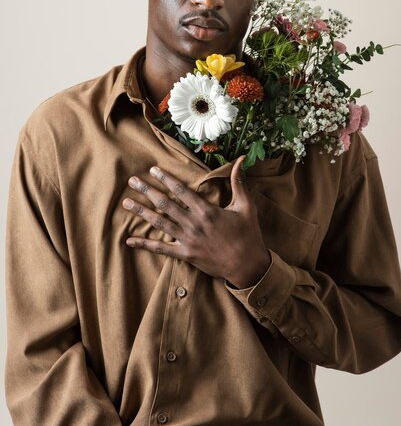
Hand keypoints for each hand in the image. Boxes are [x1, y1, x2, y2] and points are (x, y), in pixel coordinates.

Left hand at [122, 156, 270, 288]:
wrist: (247, 266)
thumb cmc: (248, 234)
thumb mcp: (246, 206)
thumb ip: (239, 183)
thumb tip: (241, 160)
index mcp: (206, 211)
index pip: (181, 191)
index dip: (166, 179)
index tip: (153, 170)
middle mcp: (193, 224)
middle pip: (165, 204)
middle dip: (147, 191)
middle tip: (132, 181)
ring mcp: (187, 240)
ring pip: (160, 223)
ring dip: (142, 212)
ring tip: (126, 202)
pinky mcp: (185, 255)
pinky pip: (161, 249)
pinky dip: (145, 244)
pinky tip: (130, 240)